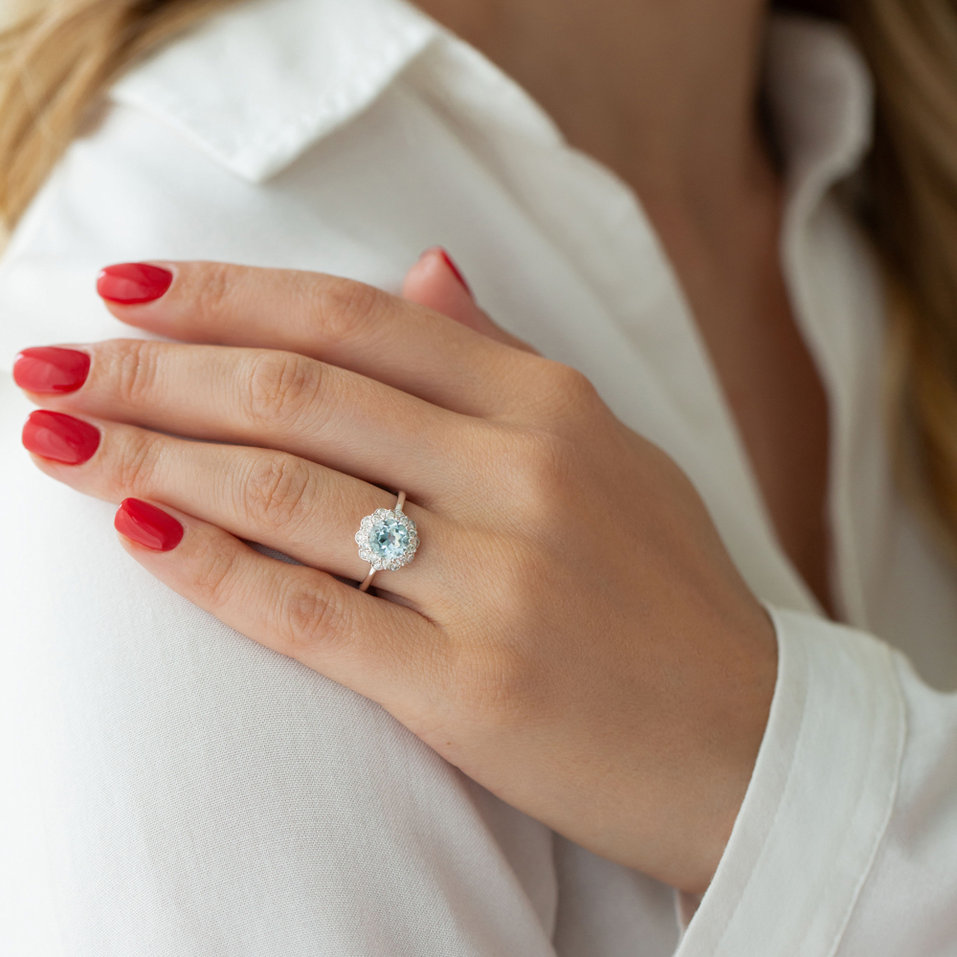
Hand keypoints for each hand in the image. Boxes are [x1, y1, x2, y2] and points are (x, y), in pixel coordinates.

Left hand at [14, 250, 776, 894]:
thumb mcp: (609, 451)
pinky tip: (137, 531)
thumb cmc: (670, 594)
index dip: (229, 296)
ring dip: (152, 459)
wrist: (747, 739)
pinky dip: (211, 568)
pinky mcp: (473, 689)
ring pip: (286, 493)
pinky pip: (311, 612)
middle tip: (53, 361)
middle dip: (156, 373)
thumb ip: (506, 362)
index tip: (131, 290)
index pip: (355, 320)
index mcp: (553, 406)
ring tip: (57, 435)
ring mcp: (501, 583)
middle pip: (299, 394)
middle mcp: (525, 475)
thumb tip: (425, 271)